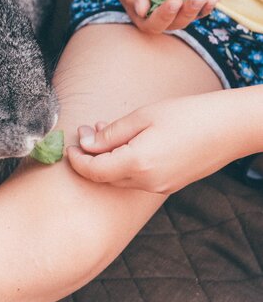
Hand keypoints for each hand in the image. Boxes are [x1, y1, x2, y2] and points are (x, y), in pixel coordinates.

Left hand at [66, 93, 241, 193]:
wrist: (232, 127)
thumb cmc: (189, 115)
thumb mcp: (143, 117)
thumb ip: (110, 133)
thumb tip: (86, 142)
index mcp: (137, 164)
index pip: (93, 170)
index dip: (76, 159)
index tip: (70, 144)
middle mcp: (147, 182)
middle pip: (104, 177)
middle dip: (90, 157)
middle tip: (87, 131)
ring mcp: (159, 186)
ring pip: (120, 178)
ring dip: (107, 159)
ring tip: (106, 131)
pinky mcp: (170, 185)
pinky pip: (137, 178)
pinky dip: (125, 163)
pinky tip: (128, 142)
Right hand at [115, 0, 222, 32]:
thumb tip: (142, 11)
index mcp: (144, 17)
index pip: (154, 24)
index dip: (165, 16)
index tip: (173, 1)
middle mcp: (164, 17)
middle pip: (177, 23)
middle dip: (188, 12)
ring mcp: (181, 8)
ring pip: (194, 15)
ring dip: (202, 8)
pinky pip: (206, 4)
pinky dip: (212, 0)